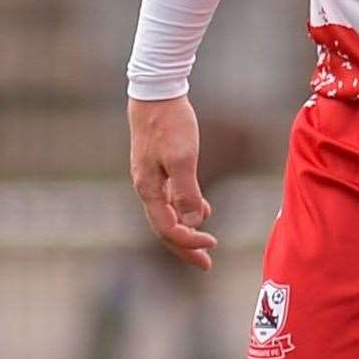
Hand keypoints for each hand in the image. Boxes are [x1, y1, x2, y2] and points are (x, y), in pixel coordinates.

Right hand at [129, 95, 217, 269]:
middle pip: (164, 228)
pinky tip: (202, 209)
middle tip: (205, 265)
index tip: (213, 245)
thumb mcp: (182, 158)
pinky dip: (185, 209)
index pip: (167, 229)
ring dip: (186, 230)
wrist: (155, 92)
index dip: (189, 241)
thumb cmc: (170, 123)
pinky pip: (169, 198)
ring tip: (206, 241)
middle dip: (185, 247)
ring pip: (166, 214)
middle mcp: (146, 188)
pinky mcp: (156, 167)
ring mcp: (150, 178)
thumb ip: (186, 192)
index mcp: (149, 189)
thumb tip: (191, 223)